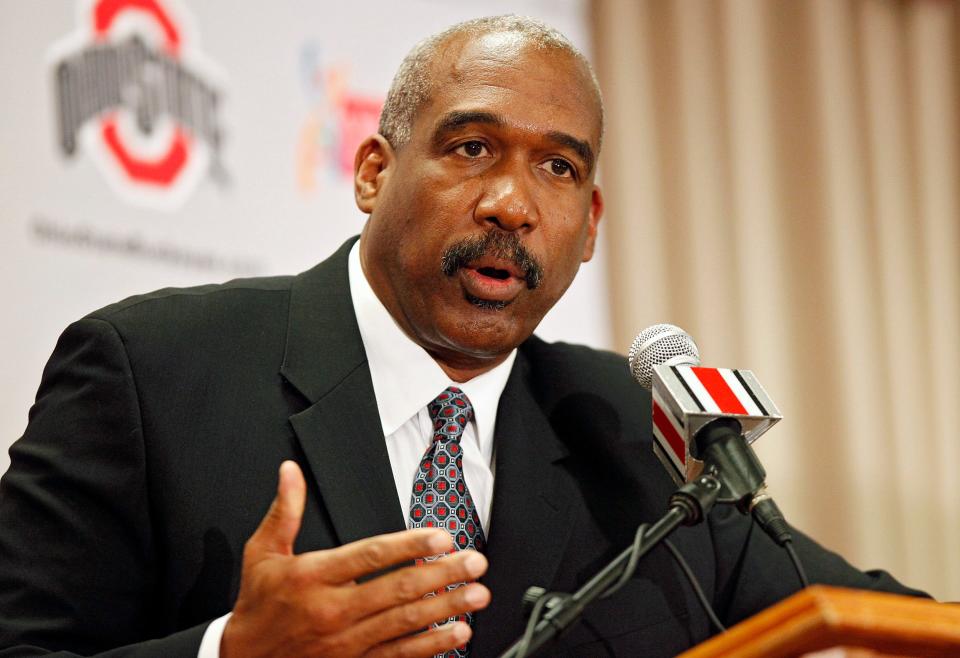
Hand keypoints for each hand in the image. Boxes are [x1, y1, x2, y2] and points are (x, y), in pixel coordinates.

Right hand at [221, 461, 489, 657]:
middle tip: (474, 562)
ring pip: (404, 623)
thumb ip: (284, 511)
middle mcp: (333, 610)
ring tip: (476, 595)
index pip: (370, 556)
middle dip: (442, 575)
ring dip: (445, 608)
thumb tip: (291, 471)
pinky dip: (431, 646)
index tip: (441, 537)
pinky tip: (456, 633)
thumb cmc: (259, 604)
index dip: (409, 546)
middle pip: (397, 590)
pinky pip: (398, 655)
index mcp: (313, 576)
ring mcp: (346, 642)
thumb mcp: (262, 553)